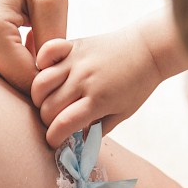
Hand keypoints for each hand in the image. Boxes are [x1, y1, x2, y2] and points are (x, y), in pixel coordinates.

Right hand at [0, 0, 67, 93]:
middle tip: (57, 53)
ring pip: (4, 88)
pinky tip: (27, 50)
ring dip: (27, 77)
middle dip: (40, 82)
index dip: (54, 79)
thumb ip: (53, 43)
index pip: (27, 82)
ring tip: (40, 45)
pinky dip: (15, 72)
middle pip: (12, 89)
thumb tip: (52, 82)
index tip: (67, 59)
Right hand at [32, 25, 162, 146]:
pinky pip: (47, 52)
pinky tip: (48, 72)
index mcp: (98, 100)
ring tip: (48, 100)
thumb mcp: (123, 113)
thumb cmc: (137, 84)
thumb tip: (78, 142)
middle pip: (48, 107)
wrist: (148, 49)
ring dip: (39, 97)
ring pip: (40, 83)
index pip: (63, 124)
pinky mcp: (73, 45)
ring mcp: (76, 61)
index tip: (54, 141)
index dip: (53, 138)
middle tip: (55, 121)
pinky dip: (41, 62)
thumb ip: (99, 129)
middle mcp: (83, 80)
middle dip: (47, 121)